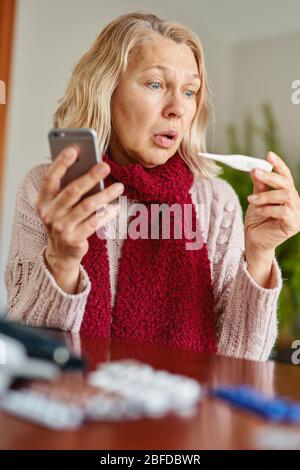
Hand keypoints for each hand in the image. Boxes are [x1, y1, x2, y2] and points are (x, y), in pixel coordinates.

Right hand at [36, 146, 123, 289]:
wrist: (60, 253)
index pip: (50, 178)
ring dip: (105, 195)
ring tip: (119, 186)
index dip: (61, 163)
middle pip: (72, 191)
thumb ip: (68, 188)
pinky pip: (94, 223)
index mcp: (43, 201)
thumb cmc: (63, 221)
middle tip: (106, 166)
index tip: (74, 149)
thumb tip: (89, 166)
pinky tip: (117, 207)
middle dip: (90, 176)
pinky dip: (107, 214)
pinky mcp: (74, 240)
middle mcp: (49, 214)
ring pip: (87, 207)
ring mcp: (61, 228)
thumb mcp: (60, 205)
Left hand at [245, 151, 299, 262]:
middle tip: (255, 172)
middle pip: (286, 183)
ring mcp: (296, 213)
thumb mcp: (256, 200)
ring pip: (285, 196)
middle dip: (270, 176)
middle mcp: (294, 202)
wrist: (254, 241)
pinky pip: (284, 211)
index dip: (278, 165)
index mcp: (287, 194)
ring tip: (251, 199)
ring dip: (266, 195)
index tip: (268, 155)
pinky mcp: (293, 225)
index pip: (285, 176)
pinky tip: (258, 210)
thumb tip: (255, 169)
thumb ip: (258, 186)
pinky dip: (269, 208)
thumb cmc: (257, 221)